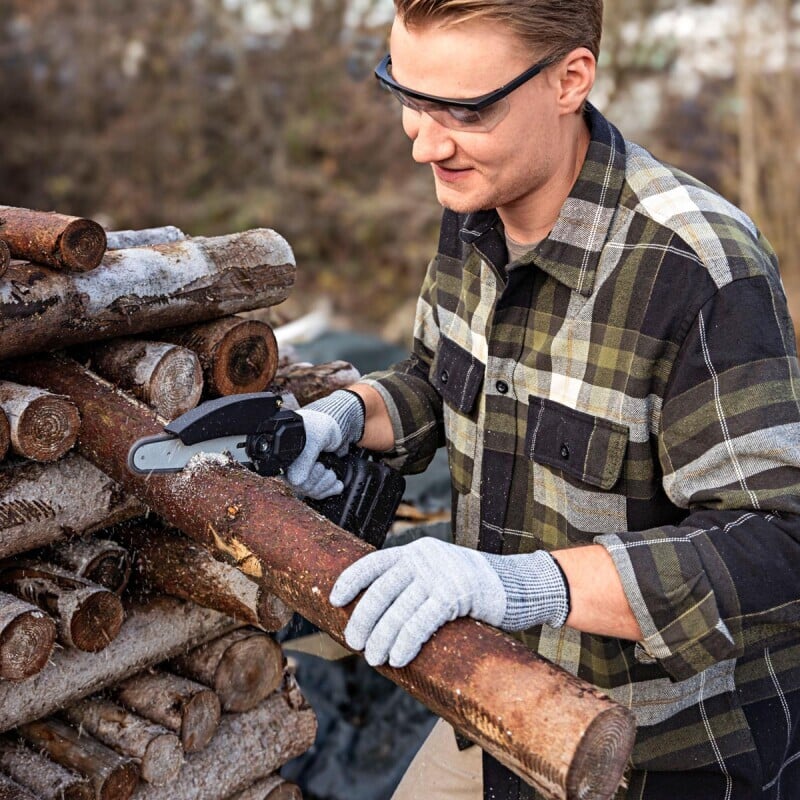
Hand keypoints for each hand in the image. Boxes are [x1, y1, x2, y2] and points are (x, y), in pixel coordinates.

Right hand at [285, 390, 364, 498]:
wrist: (338, 424)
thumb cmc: (321, 425)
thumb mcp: (314, 439)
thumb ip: (305, 459)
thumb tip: (295, 481)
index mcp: (284, 454)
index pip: (290, 479)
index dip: (306, 478)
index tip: (319, 466)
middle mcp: (291, 465)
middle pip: (301, 488)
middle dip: (318, 480)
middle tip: (324, 467)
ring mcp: (303, 472)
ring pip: (311, 491)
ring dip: (325, 485)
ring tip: (331, 473)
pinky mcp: (315, 477)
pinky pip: (319, 493)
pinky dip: (330, 489)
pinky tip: (337, 483)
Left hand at [329, 538, 569, 667]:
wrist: (517, 584)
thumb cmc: (473, 588)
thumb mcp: (439, 574)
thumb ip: (413, 585)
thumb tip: (378, 618)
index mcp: (416, 551)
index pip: (374, 563)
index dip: (351, 580)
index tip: (334, 599)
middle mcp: (424, 558)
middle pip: (382, 590)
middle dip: (364, 619)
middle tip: (354, 642)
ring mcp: (439, 574)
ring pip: (399, 610)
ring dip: (382, 638)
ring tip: (374, 658)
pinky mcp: (455, 594)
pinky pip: (421, 621)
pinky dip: (405, 642)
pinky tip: (398, 658)